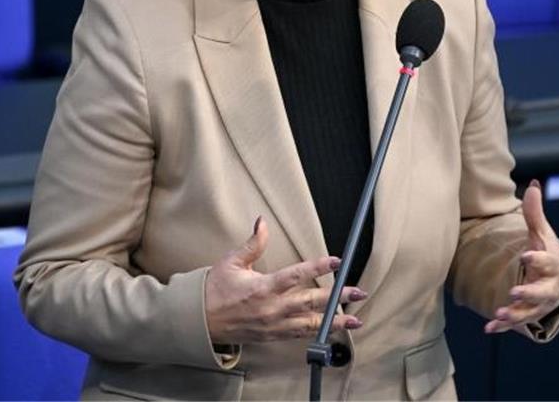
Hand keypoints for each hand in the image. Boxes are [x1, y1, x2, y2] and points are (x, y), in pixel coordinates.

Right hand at [205, 217, 367, 343]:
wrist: (199, 321)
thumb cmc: (214, 291)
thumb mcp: (231, 262)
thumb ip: (252, 244)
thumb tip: (263, 222)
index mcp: (263, 287)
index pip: (297, 275)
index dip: (318, 267)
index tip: (336, 261)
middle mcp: (272, 308)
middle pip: (312, 302)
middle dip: (338, 297)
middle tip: (358, 292)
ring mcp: (274, 325)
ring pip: (311, 323)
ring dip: (335, 322)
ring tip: (356, 319)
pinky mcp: (273, 336)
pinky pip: (300, 334)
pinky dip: (318, 332)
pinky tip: (333, 331)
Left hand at [484, 179, 558, 334]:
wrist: (558, 282)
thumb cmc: (546, 254)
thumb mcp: (542, 234)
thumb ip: (535, 214)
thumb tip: (533, 185)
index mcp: (552, 265)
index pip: (547, 261)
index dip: (537, 259)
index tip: (525, 255)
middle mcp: (548, 287)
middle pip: (541, 292)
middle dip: (529, 293)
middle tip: (514, 292)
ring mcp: (538, 303)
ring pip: (529, 311)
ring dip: (515, 314)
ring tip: (499, 313)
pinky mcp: (527, 313)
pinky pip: (516, 323)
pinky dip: (503, 327)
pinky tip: (488, 329)